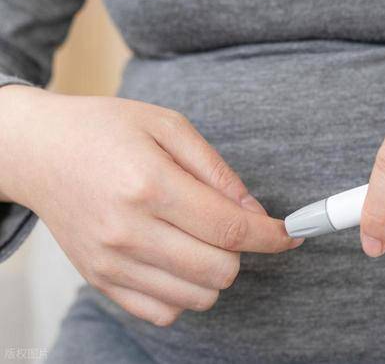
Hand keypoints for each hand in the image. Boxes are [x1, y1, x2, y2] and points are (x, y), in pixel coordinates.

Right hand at [0, 85, 301, 324]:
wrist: (38, 152)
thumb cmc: (104, 130)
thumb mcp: (168, 126)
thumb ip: (217, 172)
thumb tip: (255, 213)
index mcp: (150, 185)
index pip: (229, 229)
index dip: (271, 236)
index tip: (290, 235)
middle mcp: (129, 231)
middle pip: (219, 271)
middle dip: (242, 251)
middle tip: (229, 224)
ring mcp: (112, 262)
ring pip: (197, 298)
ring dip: (214, 272)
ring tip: (198, 239)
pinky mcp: (100, 280)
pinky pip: (163, 313)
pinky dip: (183, 292)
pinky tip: (176, 259)